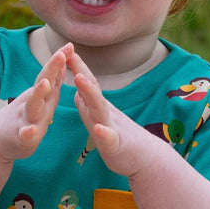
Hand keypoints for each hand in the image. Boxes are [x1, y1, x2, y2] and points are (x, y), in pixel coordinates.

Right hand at [0, 44, 67, 161]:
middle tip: (60, 55)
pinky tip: (31, 131)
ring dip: (38, 94)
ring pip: (32, 106)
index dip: (59, 60)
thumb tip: (63, 58)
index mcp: (41, 96)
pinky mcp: (21, 139)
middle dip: (51, 69)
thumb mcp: (40, 97)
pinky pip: (24, 136)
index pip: (50, 74)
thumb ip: (52, 79)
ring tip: (45, 84)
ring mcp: (25, 120)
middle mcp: (32, 104)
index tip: (69, 45)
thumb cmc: (24, 117)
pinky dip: (27, 133)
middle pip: (42, 84)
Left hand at [69, 50, 152, 176]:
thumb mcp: (100, 120)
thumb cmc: (120, 139)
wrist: (145, 159)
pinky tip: (99, 129)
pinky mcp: (116, 147)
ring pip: (100, 109)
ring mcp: (112, 129)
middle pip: (92, 90)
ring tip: (79, 79)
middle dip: (81, 72)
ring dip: (90, 93)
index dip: (76, 67)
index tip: (64, 50)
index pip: (87, 84)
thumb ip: (89, 105)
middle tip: (69, 55)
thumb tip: (78, 91)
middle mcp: (105, 114)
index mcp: (98, 109)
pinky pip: (110, 140)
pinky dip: (104, 134)